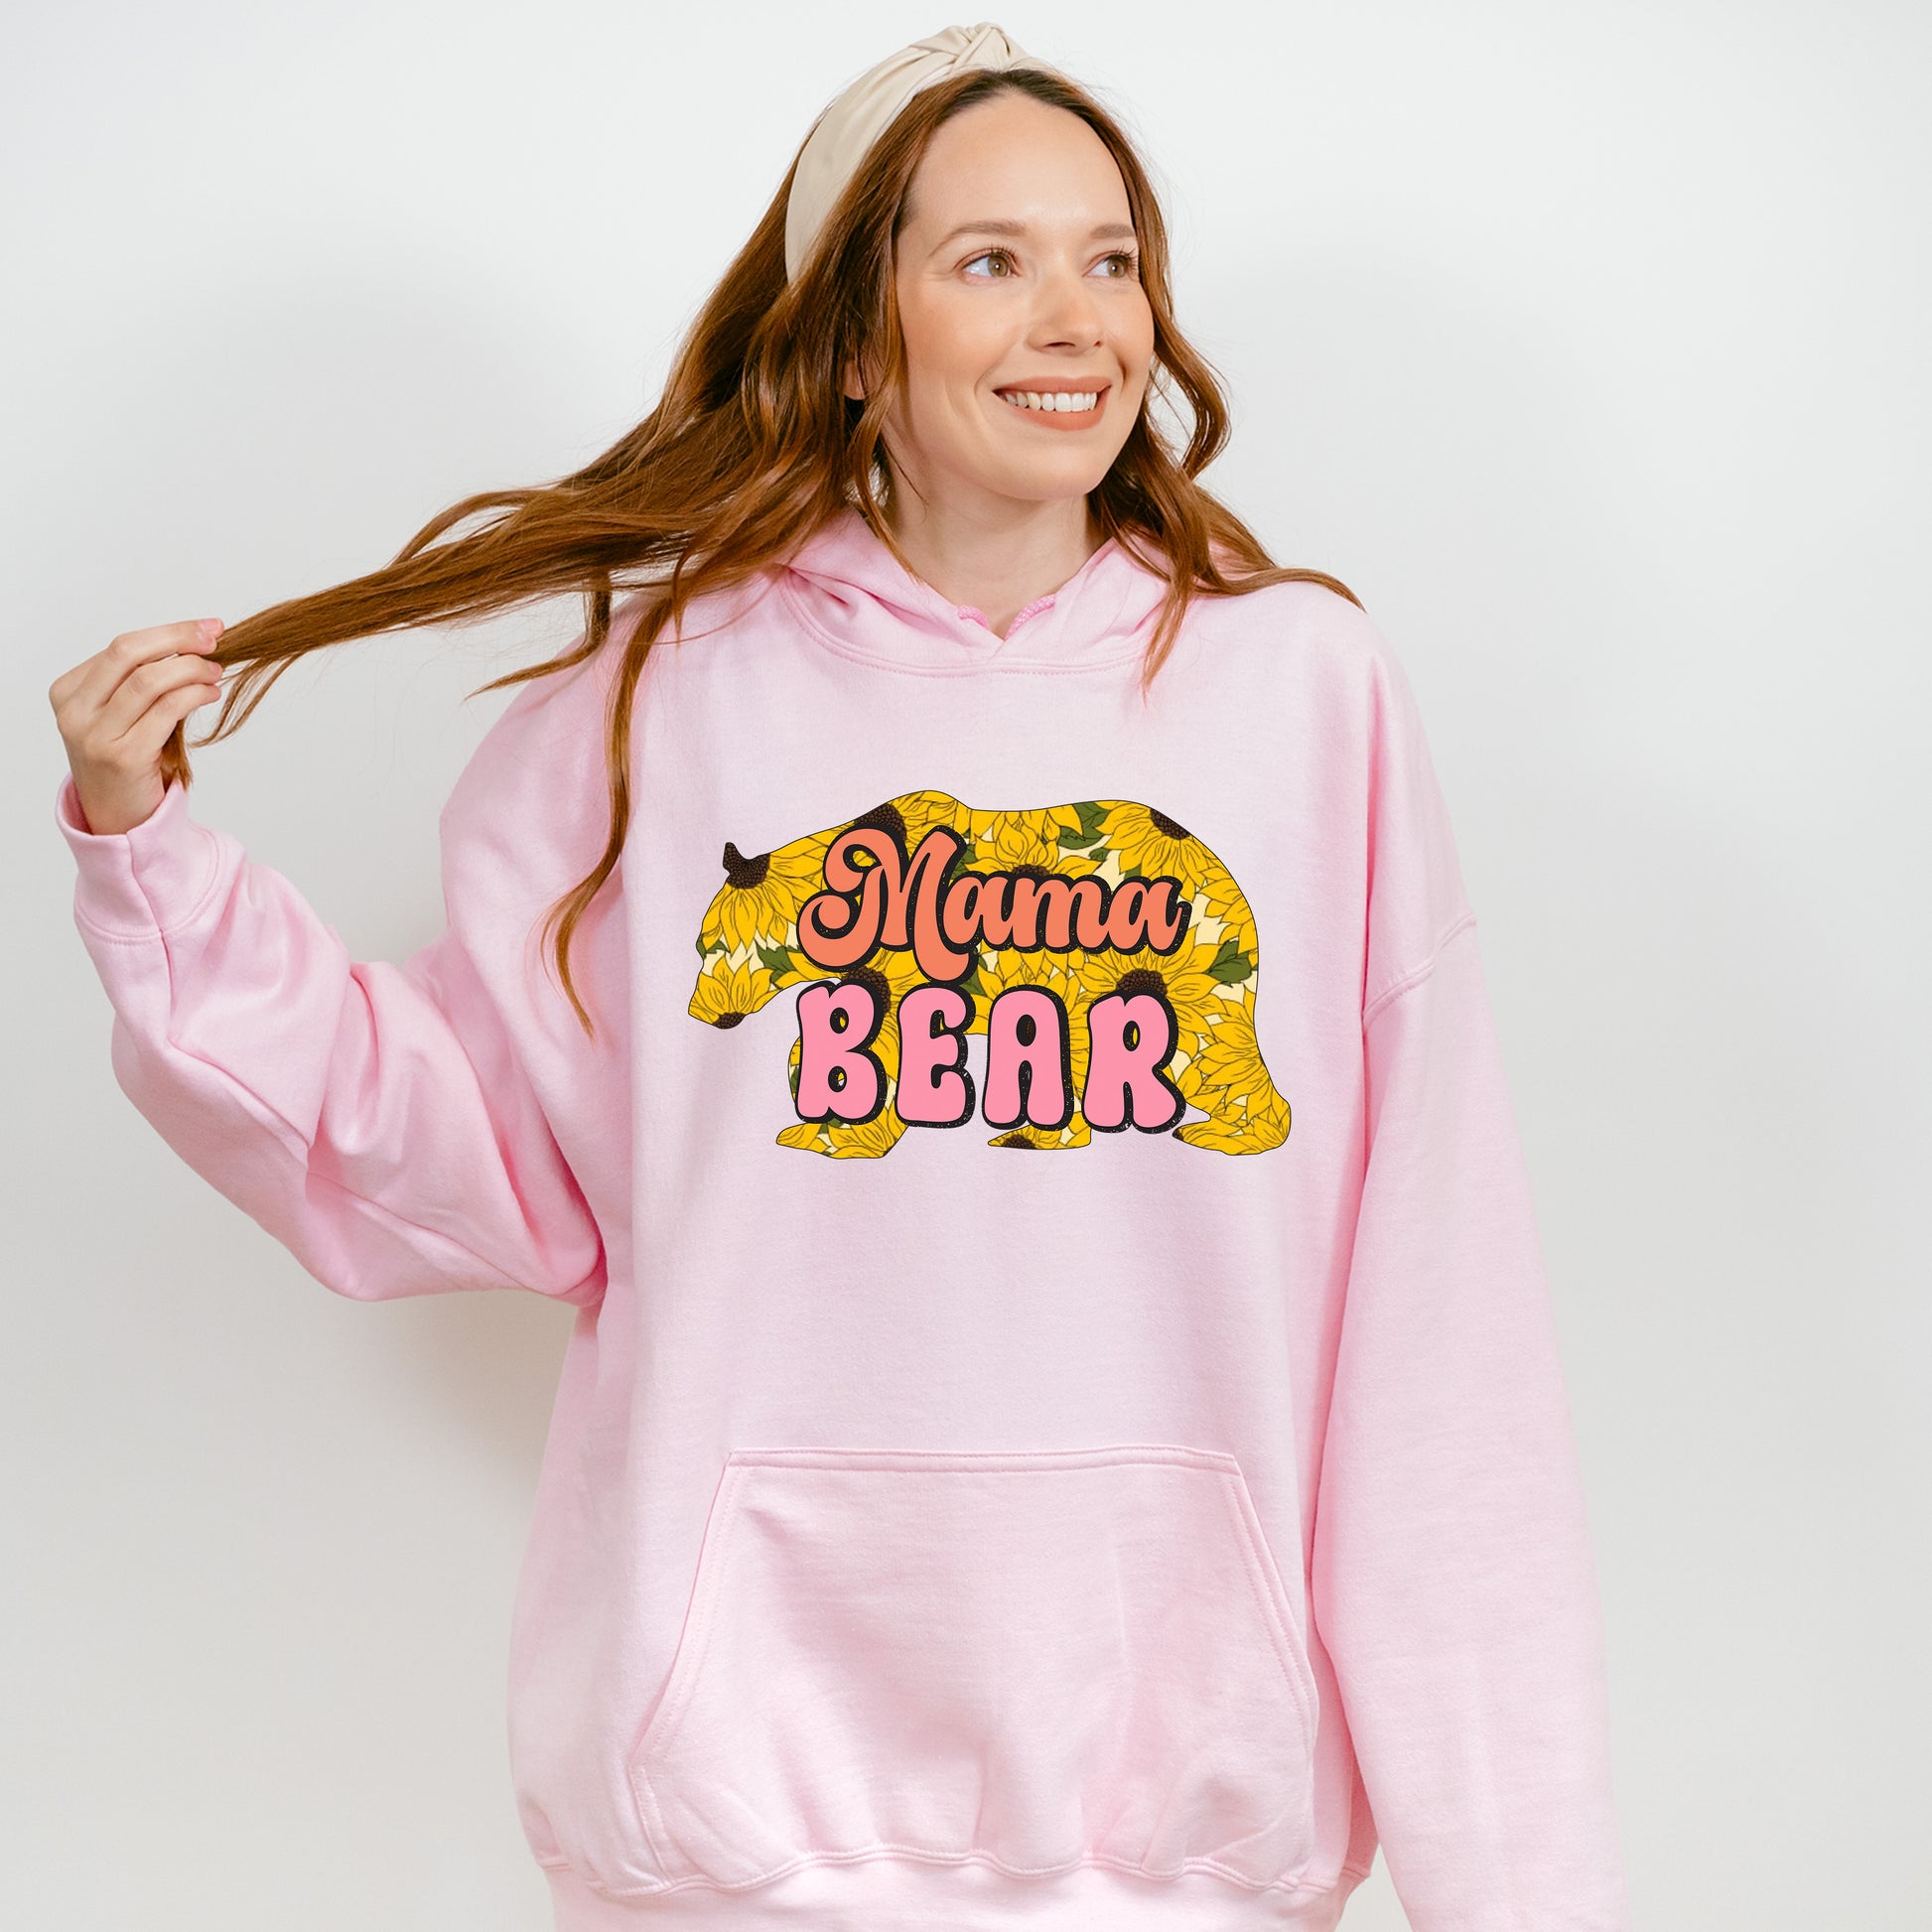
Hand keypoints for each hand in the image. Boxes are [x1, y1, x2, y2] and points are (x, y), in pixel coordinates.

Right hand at [49, 619, 226, 835]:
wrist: (118, 818)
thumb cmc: (127, 760)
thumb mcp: (122, 715)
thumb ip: (141, 681)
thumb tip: (194, 642)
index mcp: (68, 692)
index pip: (122, 647)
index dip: (168, 632)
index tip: (205, 628)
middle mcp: (75, 711)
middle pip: (129, 653)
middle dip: (178, 638)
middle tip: (215, 636)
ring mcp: (95, 735)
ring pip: (149, 680)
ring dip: (191, 669)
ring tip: (216, 671)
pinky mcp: (124, 757)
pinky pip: (165, 711)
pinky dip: (194, 695)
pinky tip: (211, 693)